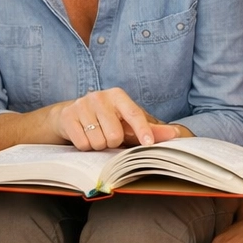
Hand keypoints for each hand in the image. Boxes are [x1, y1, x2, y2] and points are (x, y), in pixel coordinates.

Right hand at [52, 88, 180, 149]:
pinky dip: (84, 146)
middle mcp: (99, 97)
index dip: (143, 130)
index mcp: (118, 95)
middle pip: (115, 135)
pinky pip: (82, 144)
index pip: (134, 114)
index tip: (148, 144)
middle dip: (112, 142)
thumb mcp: (126, 121)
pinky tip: (83, 136)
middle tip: (107, 135)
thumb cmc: (106, 119)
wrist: (70, 115)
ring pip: (98, 142)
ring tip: (94, 135)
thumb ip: (150, 129)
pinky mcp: (67, 116)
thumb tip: (175, 134)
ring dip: (98, 145)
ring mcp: (82, 105)